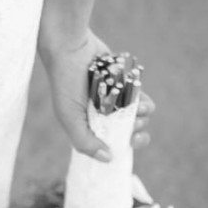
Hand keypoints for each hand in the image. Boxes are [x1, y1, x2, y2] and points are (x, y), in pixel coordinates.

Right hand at [37, 27, 155, 160]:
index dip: (125, 147)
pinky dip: (142, 98)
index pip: (112, 146)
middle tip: (134, 125)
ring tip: (137, 107)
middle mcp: (104, 117)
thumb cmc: (65, 83)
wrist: (71, 48)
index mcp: (90, 127)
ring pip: (139, 117)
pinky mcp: (126, 86)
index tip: (131, 141)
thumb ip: (84, 141)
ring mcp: (116, 101)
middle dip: (137, 132)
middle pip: (130, 133)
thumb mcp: (69, 116)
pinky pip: (142, 98)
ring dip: (142, 115)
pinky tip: (136, 95)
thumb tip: (108, 159)